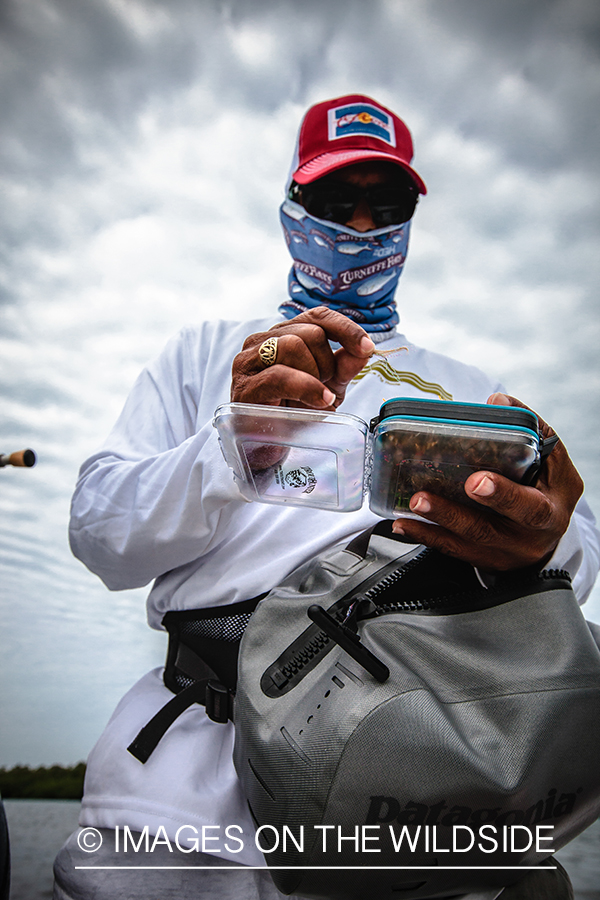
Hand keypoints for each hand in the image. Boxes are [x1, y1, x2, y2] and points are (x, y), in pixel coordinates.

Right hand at [231, 306, 374, 409]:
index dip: (346, 329)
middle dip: (327, 362)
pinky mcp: (245, 386)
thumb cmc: (293, 412)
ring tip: (313, 396)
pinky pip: (280, 376)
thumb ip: (344, 366)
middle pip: (310, 331)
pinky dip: (306, 388)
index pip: (319, 316)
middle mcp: (263, 340)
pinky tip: (320, 400)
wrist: (268, 447)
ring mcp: (249, 361)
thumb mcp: (328, 386)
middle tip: (324, 387)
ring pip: (292, 346)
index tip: (366, 348)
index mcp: (284, 334)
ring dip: (314, 374)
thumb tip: (364, 349)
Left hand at [392, 393, 583, 571]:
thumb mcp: (554, 461)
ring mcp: (500, 553)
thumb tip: (497, 402)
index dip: (502, 495)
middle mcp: (525, 539)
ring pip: (462, 542)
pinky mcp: (480, 559)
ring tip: (409, 505)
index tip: (476, 481)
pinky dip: (425, 535)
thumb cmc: (549, 489)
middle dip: (451, 513)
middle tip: (422, 496)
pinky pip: (449, 549)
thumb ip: (531, 428)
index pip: (528, 507)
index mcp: (549, 512)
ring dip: (430, 524)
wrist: (548, 535)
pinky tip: (403, 523)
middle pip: (485, 529)